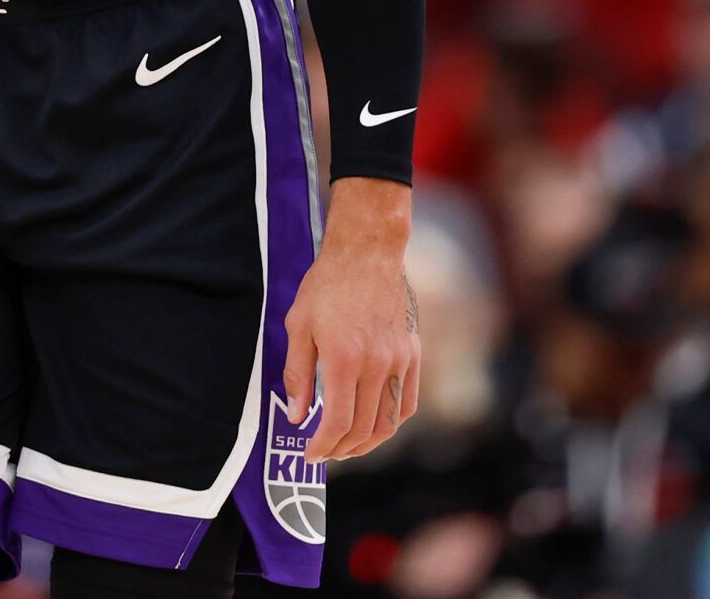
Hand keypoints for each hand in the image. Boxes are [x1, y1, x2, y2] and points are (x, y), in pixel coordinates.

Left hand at [282, 178, 418, 461]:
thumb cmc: (326, 286)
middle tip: (325, 454)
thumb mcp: (299, 326)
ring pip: (390, 422)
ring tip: (348, 447)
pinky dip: (391, 422)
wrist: (368, 254)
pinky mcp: (413, 354)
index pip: (338, 422)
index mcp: (344, 360)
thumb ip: (298, 375)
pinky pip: (407, 402)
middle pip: (364, 428)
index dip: (323, 446)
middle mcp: (377, 365)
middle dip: (342, 449)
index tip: (310, 454)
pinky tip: (374, 425)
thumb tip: (297, 416)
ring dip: (368, 443)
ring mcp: (399, 361)